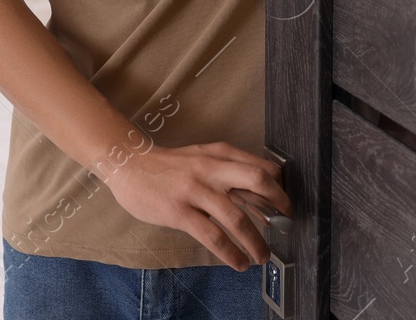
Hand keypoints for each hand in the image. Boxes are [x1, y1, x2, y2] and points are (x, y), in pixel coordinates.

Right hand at [105, 142, 290, 270]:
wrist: (129, 165)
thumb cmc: (169, 166)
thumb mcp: (201, 156)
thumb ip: (227, 169)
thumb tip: (258, 194)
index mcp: (219, 153)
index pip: (261, 166)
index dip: (279, 186)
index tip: (285, 205)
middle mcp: (211, 168)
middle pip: (257, 180)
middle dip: (279, 203)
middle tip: (286, 224)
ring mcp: (195, 190)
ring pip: (236, 217)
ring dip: (256, 242)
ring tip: (261, 256)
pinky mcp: (179, 212)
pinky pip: (212, 236)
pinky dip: (230, 252)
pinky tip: (238, 262)